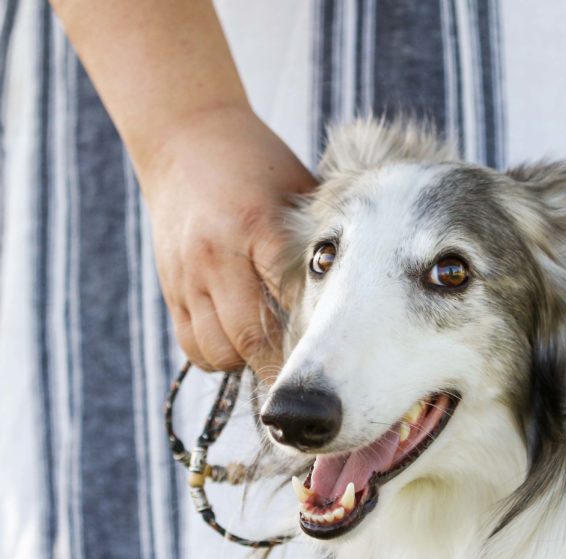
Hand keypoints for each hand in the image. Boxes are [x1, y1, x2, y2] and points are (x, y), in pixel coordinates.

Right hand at [138, 104, 315, 374]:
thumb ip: (322, 238)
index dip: (316, 336)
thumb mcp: (299, 190)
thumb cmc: (259, 164)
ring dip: (247, 365)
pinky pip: (191, 344)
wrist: (185, 136)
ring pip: (218, 350)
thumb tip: (365, 288)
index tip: (340, 360)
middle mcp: (218, 255)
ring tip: (273, 362)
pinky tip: (242, 349)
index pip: (292, 300)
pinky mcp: (169, 285)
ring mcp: (188, 274)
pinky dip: (218, 356)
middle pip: (251, 337)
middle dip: (281, 368)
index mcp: (259, 227)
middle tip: (310, 383)